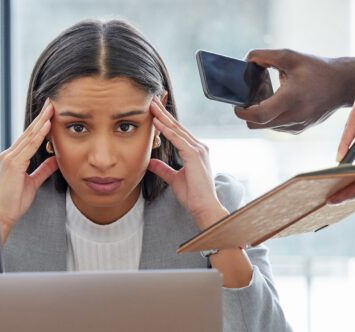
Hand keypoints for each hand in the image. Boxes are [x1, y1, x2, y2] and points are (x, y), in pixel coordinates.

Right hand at [0, 99, 57, 242]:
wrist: (3, 214)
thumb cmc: (14, 201)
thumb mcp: (33, 182)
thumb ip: (44, 170)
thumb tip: (56, 159)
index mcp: (14, 158)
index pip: (29, 138)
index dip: (40, 125)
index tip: (49, 113)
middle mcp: (9, 155)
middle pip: (28, 132)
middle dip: (41, 117)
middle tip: (51, 103)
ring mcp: (10, 158)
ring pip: (29, 136)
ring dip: (41, 121)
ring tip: (51, 109)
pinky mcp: (13, 164)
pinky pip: (29, 146)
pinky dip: (38, 135)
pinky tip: (47, 126)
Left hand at [148, 97, 227, 228]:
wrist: (203, 207)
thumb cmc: (193, 196)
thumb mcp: (173, 179)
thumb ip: (163, 169)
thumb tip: (151, 162)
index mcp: (194, 151)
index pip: (177, 132)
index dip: (165, 121)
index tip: (155, 111)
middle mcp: (198, 147)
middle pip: (177, 126)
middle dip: (163, 113)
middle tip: (152, 101)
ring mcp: (198, 150)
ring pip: (177, 130)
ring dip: (163, 117)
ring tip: (152, 106)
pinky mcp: (194, 155)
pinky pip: (178, 139)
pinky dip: (167, 130)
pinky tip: (157, 123)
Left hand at [233, 50, 354, 132]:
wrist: (342, 84)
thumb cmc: (316, 69)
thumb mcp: (290, 57)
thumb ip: (264, 57)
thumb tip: (245, 61)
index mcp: (291, 99)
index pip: (259, 115)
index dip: (242, 112)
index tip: (235, 104)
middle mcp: (294, 117)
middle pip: (256, 124)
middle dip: (247, 113)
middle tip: (245, 99)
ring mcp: (296, 126)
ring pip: (265, 127)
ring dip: (259, 115)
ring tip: (266, 97)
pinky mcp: (298, 129)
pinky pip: (275, 126)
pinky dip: (270, 117)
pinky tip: (277, 102)